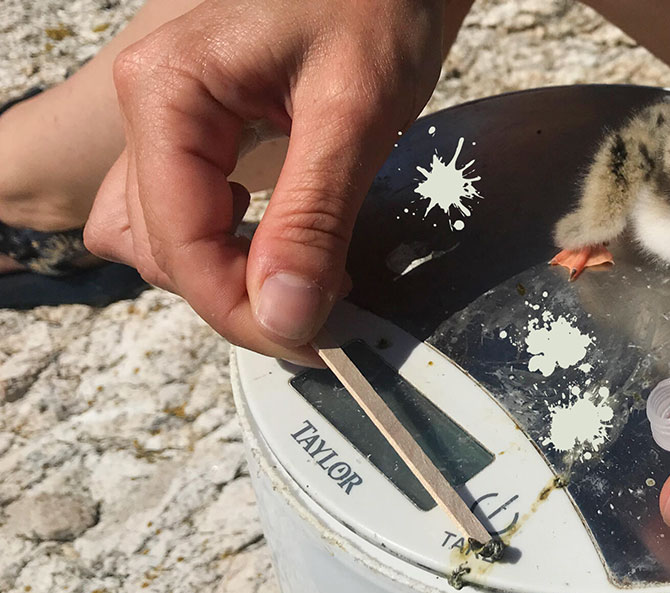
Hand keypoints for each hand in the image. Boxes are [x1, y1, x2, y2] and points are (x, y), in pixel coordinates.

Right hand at [84, 0, 445, 363]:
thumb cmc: (378, 5)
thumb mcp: (355, 114)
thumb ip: (313, 217)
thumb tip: (285, 317)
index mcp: (168, 91)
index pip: (177, 240)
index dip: (238, 309)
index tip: (311, 343)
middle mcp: (151, 104)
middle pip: (163, 247)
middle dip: (237, 296)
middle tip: (323, 320)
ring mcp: (170, 118)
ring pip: (163, 236)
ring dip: (225, 276)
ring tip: (304, 284)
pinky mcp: (201, 129)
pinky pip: (185, 208)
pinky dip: (228, 245)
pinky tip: (280, 248)